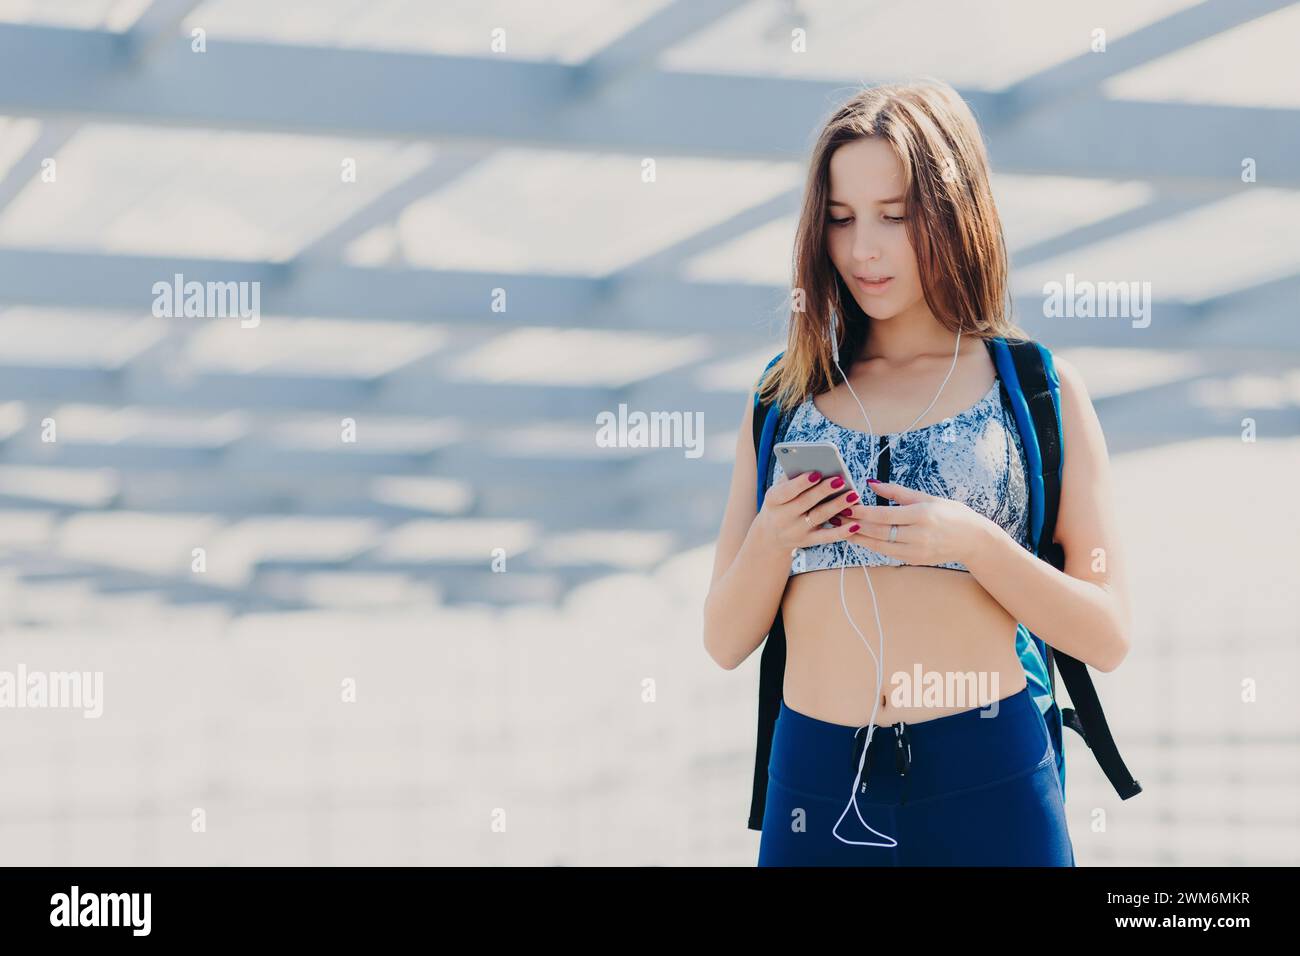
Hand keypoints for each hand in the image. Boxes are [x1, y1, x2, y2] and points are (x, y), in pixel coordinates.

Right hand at [755, 469, 865, 553]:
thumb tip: (815, 463)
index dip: (801, 483)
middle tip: (840, 480)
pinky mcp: (809, 541)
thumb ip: (793, 477)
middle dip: (823, 491)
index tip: (817, 473)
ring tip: (853, 495)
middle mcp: (783, 517)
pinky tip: (855, 524)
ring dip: (837, 506)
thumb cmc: (781, 503)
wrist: (772, 536)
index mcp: (773, 500)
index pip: (787, 491)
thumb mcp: (779, 491)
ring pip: (819, 517)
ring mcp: (796, 531)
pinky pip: (827, 537)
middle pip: (805, 502)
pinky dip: (842, 532)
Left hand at [846, 480, 991, 566]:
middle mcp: (918, 535)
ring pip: (878, 546)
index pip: (883, 515)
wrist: (972, 540)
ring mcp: (916, 551)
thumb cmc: (951, 514)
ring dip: (858, 538)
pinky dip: (871, 545)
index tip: (844, 506)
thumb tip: (871, 484)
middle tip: (834, 518)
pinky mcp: (914, 560)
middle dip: (854, 526)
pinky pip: (887, 552)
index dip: (861, 512)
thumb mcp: (926, 498)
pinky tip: (859, 538)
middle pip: (877, 532)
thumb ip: (897, 492)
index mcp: (921, 515)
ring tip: (840, 529)